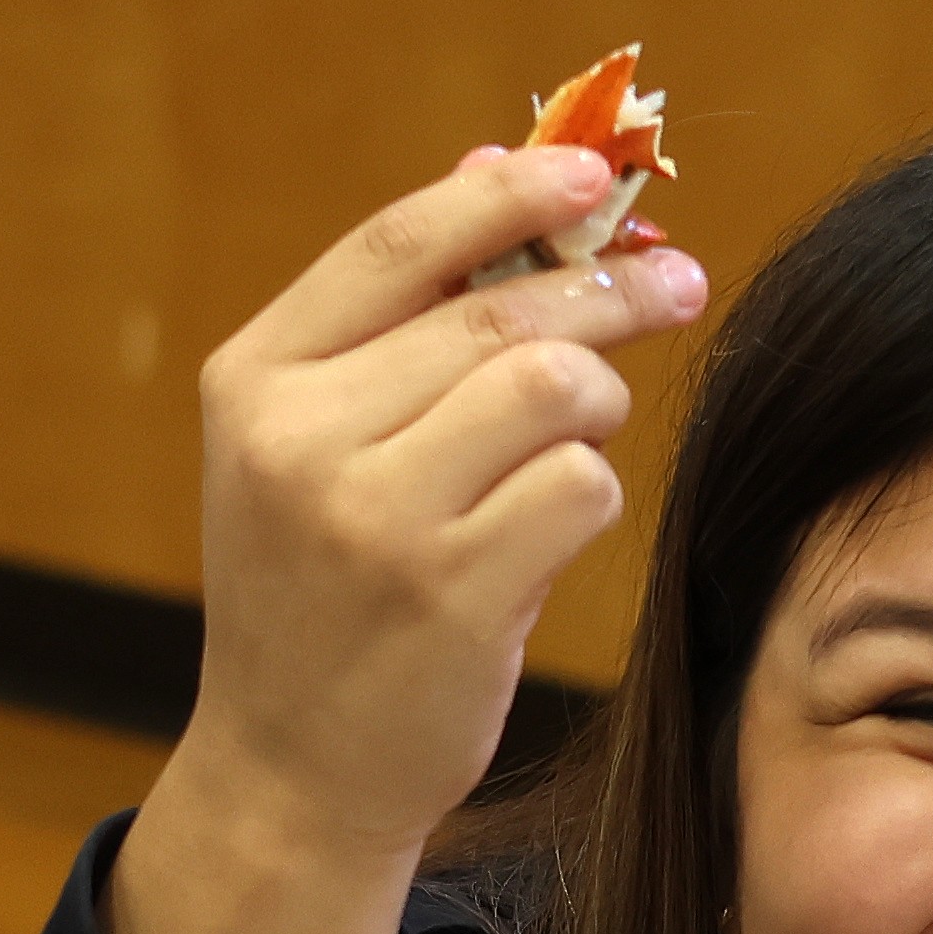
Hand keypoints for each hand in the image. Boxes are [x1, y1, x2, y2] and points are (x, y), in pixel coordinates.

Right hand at [109, 148, 712, 933]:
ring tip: (581, 442)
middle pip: (498, 313)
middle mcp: (298, 439)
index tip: (591, 172)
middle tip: (678, 284)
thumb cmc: (326, 589)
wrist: (293, 770)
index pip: (397, 244)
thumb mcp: (317, 444)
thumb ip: (398, 320)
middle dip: (609, 288)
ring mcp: (372, 519)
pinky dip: (592, 497)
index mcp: (254, 380)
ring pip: (554, 389)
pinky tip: (552, 530)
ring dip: (599, 405)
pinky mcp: (449, 595)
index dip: (508, 195)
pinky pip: (581, 489)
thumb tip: (501, 163)